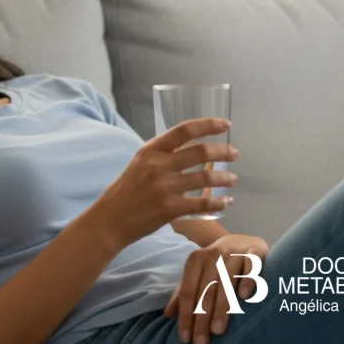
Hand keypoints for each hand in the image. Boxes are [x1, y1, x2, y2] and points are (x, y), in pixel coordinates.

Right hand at [88, 117, 238, 248]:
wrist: (110, 220)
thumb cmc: (125, 191)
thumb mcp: (139, 163)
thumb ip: (161, 155)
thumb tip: (188, 148)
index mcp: (150, 150)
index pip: (184, 130)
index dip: (208, 125)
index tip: (225, 124)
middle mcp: (158, 165)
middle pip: (200, 152)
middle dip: (223, 151)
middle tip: (234, 153)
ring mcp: (165, 187)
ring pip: (205, 178)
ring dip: (225, 178)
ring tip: (233, 179)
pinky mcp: (170, 208)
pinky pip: (202, 203)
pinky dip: (219, 202)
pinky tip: (227, 201)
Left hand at [164, 234, 268, 343]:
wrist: (243, 240)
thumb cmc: (217, 264)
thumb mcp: (197, 274)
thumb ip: (184, 293)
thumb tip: (168, 314)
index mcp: (196, 260)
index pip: (188, 291)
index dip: (186, 315)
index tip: (185, 339)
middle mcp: (214, 255)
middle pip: (206, 290)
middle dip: (202, 318)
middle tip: (201, 342)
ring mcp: (235, 253)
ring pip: (226, 282)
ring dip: (221, 306)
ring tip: (218, 330)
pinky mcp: (255, 253)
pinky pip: (251, 267)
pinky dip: (247, 281)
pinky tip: (245, 297)